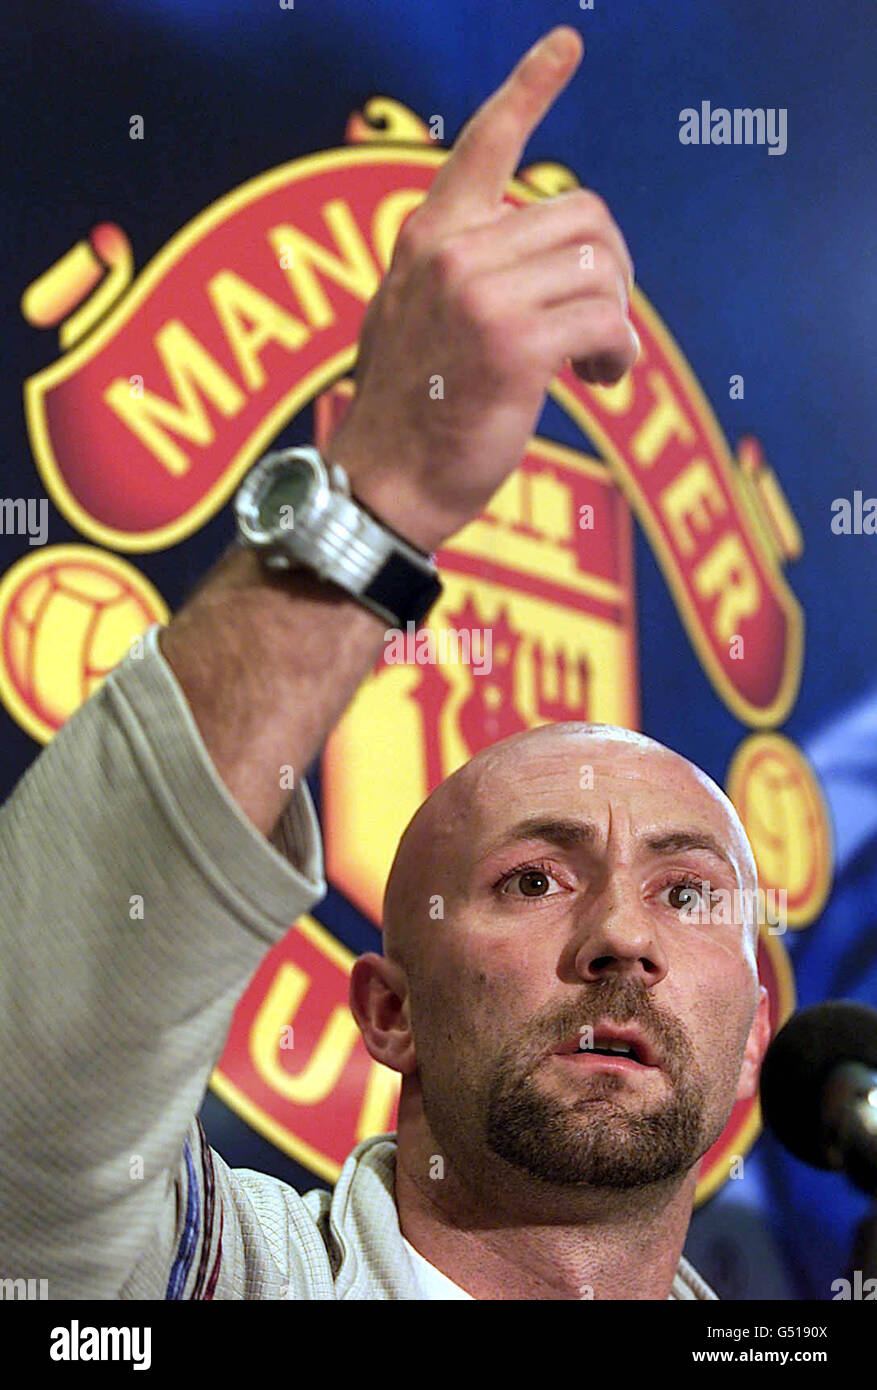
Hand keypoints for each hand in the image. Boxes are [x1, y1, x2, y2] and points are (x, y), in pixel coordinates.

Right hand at [330, 26, 636, 552]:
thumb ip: (459, 276)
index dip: (530, 88)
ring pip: (602, 268)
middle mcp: (452, 252)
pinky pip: (607, 323)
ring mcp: (481, 296)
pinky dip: (620, 355)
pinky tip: (602, 383)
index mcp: (427, 238)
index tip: (568, 43)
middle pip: (584, 216)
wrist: (381, 487)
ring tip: (599, 364)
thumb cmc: (404, 415)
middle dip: (614, 269)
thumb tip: (533, 266)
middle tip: (604, 320)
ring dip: (618, 318)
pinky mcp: (515, 348)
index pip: (484, 144)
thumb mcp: (411, 320)